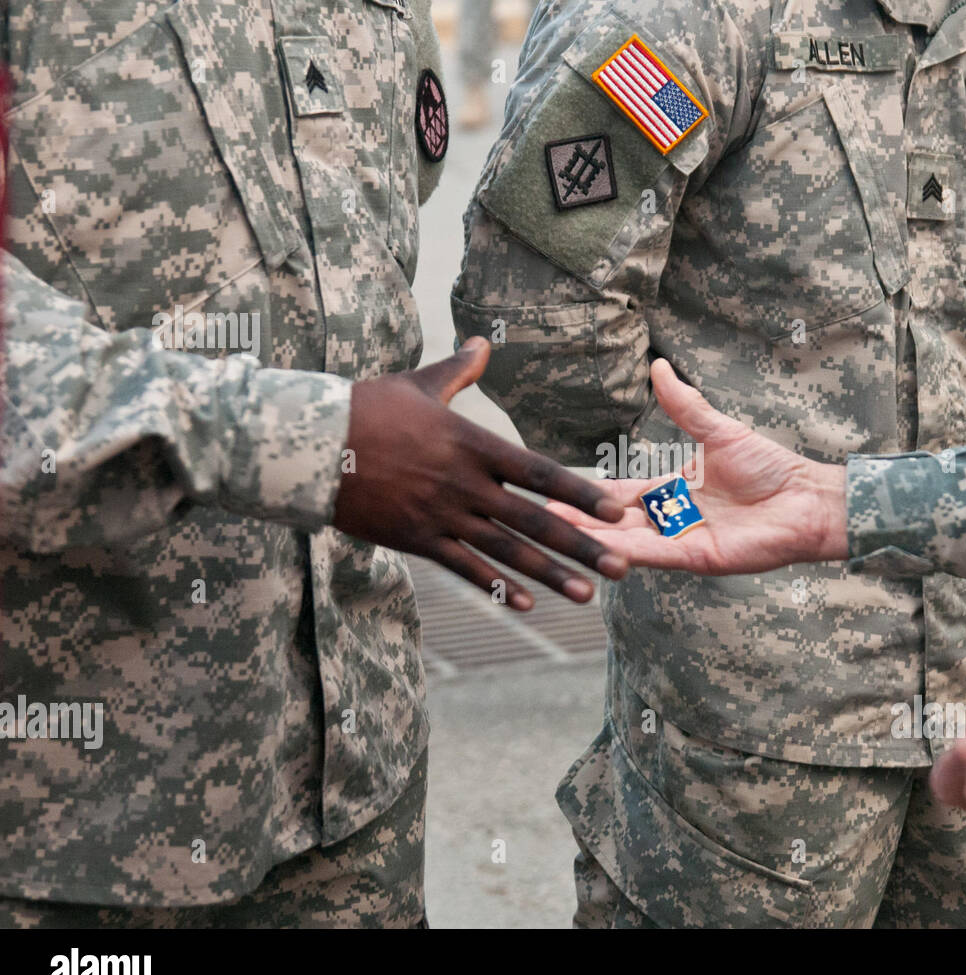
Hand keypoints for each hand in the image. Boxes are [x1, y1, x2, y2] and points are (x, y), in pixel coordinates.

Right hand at [333, 338, 627, 610]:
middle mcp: (465, 482)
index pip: (540, 473)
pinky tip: (525, 605)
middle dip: (582, 547)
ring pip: (506, 551)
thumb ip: (459, 370)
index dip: (580, 494)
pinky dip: (495, 587)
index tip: (615, 513)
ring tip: (585, 595)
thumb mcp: (418, 385)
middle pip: (534, 520)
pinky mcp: (415, 538)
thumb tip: (483, 342)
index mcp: (473, 443)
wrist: (309, 442)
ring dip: (549, 575)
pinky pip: (463, 568)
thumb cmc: (365, 407)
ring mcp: (441, 513)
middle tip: (620, 569)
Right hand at [546, 359, 848, 575]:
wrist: (808, 497)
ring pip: (629, 543)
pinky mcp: (700, 558)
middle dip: (579, 520)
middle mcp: (673, 519)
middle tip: (539, 516)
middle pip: (616, 522)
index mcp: (673, 491)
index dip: (587, 494)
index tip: (551, 490)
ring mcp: (684, 541)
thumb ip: (684, 406)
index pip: (621, 493)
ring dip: (594, 540)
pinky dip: (629, 552)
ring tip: (557, 535)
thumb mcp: (718, 431)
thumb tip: (658, 368)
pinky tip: (601, 549)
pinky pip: (659, 554)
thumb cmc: (771, 467)